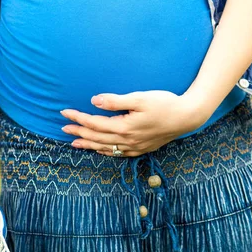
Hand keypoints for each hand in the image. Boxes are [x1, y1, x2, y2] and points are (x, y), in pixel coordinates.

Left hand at [61, 91, 212, 156]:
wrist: (187, 117)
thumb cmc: (165, 103)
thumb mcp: (140, 98)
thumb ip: (116, 101)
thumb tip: (94, 101)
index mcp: (124, 127)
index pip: (94, 123)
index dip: (78, 118)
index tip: (64, 113)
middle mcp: (127, 140)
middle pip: (96, 137)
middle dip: (78, 132)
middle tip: (63, 129)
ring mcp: (134, 147)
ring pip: (105, 148)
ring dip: (88, 145)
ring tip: (74, 143)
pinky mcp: (141, 149)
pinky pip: (117, 154)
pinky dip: (104, 152)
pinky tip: (98, 150)